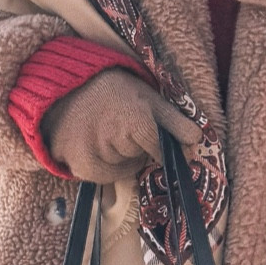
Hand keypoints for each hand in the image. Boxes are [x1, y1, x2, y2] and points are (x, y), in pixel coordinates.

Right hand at [44, 69, 201, 183]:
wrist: (67, 86)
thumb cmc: (114, 90)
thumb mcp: (148, 98)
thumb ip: (174, 121)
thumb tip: (199, 141)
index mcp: (135, 120)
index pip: (159, 149)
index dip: (158, 146)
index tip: (149, 136)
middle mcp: (113, 139)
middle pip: (138, 159)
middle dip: (134, 146)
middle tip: (119, 124)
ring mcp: (93, 153)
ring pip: (121, 170)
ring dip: (118, 158)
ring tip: (105, 132)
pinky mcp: (78, 164)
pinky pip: (102, 178)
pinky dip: (103, 167)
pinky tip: (95, 145)